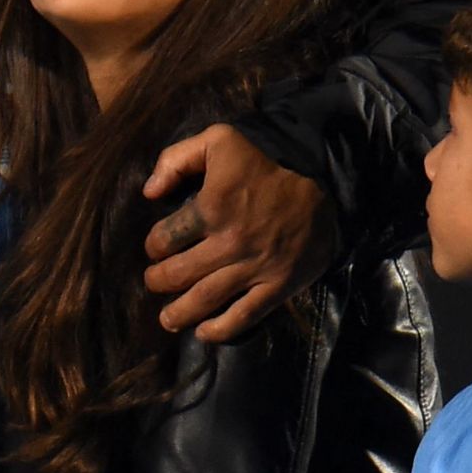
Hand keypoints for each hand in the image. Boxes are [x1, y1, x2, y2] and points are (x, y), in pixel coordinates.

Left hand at [141, 124, 334, 342]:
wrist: (322, 178)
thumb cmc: (265, 158)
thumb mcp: (218, 140)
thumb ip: (175, 159)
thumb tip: (148, 193)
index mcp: (211, 207)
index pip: (165, 238)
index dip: (154, 245)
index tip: (156, 248)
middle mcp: (230, 242)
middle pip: (179, 274)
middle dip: (158, 281)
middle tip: (155, 282)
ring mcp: (255, 267)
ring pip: (205, 299)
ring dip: (179, 313)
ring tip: (167, 319)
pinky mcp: (278, 285)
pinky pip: (244, 316)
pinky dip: (220, 330)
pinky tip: (204, 332)